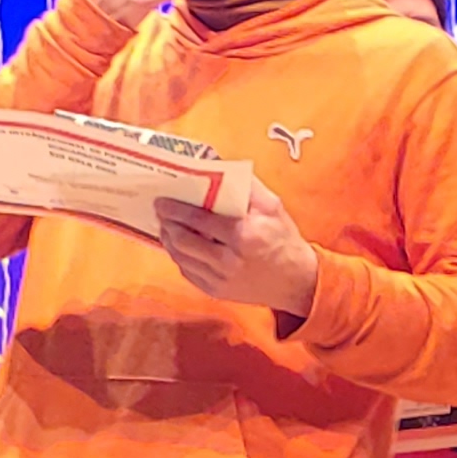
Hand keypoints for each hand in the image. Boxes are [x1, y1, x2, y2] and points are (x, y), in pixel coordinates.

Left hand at [151, 179, 318, 318]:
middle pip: (183, 240)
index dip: (176, 209)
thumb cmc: (283, 239)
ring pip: (181, 257)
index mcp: (244, 235)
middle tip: (160, 211)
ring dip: (168, 240)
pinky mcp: (216, 291)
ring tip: (166, 226)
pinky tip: (177, 245)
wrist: (296, 281)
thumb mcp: (272, 207)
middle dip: (167, 223)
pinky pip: (188, 272)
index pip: (199, 220)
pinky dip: (178, 257)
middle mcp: (229, 260)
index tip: (162, 200)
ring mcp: (221, 279)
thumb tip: (220, 166)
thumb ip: (247, 186)